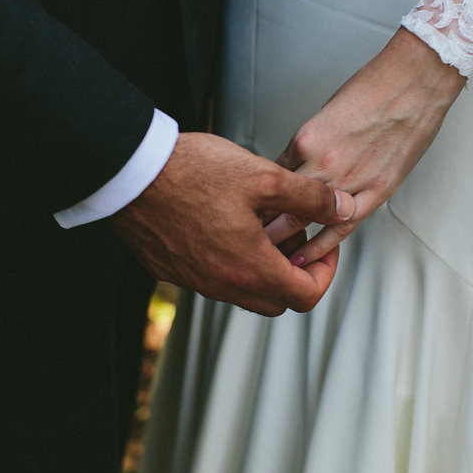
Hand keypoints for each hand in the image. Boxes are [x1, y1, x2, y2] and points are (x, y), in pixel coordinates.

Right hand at [109, 132, 355, 315]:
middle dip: (296, 272)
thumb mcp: (264, 177)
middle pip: (277, 301)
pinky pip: (213, 280)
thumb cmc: (190, 172)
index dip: (326, 271)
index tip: (324, 244)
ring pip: (244, 291)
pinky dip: (231, 262)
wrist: (129, 171)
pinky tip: (227, 223)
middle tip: (295, 234)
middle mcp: (221, 284)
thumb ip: (310, 198)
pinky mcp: (171, 270)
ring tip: (262, 224)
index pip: (306, 296)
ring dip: (263, 267)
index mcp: (250, 267)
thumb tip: (342, 209)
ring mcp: (194, 281)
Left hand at [266, 27, 464, 264]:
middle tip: (241, 241)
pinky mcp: (376, 191)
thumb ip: (310, 144)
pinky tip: (306, 260)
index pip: (269, 178)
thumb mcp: (325, 113)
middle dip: (258, 226)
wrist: (415, 80)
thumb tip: (295, 166)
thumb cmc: (373, 88)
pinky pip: (342, 227)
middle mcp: (322, 163)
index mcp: (304, 140)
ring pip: (304, 221)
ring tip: (264, 258)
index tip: (245, 211)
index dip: (256, 198)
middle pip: (278, 204)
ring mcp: (349, 180)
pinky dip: (321, 246)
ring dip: (283, 241)